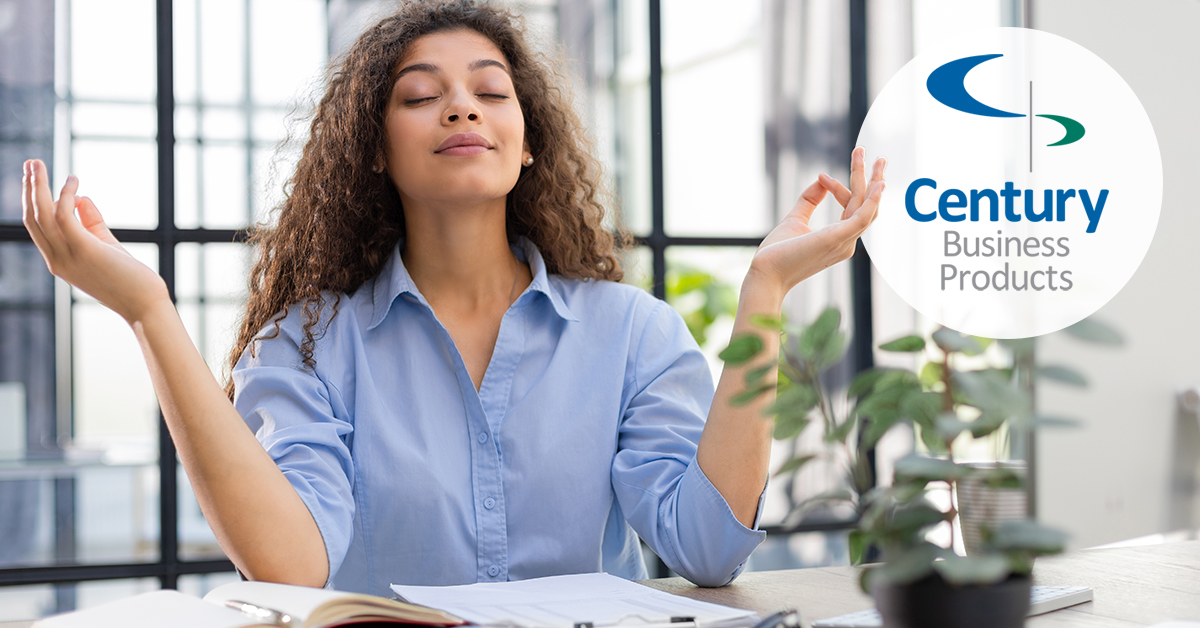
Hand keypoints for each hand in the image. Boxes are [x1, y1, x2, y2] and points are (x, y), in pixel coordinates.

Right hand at [22, 159, 169, 323]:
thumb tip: (82, 198)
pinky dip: (65, 195)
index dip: (31, 200)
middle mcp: (57, 260)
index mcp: (58, 260)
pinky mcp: (84, 250)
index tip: (35, 177)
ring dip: (39, 185)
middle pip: (32, 218)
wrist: (145, 306)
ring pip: (42, 214)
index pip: (36, 227)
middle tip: (31, 162)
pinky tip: (73, 181)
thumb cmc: (129, 278)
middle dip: (29, 188)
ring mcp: (67, 257)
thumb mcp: (105, 245)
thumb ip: (91, 223)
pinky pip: (64, 216)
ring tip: (39, 163)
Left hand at [747, 147, 885, 296]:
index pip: (850, 208)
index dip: (838, 188)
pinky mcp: (838, 238)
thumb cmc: (778, 253)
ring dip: (873, 181)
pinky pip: (862, 217)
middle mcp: (847, 242)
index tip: (821, 176)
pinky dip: (872, 200)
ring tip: (877, 159)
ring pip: (866, 207)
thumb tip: (821, 179)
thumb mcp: (795, 219)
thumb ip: (810, 200)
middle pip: (867, 206)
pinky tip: (878, 184)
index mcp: (838, 238)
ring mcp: (845, 241)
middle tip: (879, 157)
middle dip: (873, 180)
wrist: (766, 272)